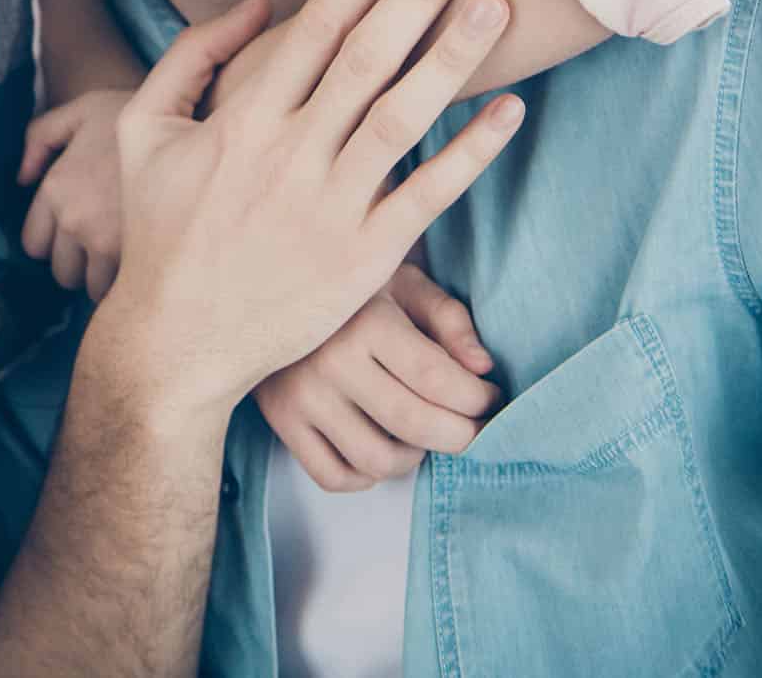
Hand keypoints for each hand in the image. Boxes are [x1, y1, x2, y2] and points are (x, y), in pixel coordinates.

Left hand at [19, 88, 131, 299]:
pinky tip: (148, 256)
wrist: (190, 115)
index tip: (75, 235)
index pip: (35, 245)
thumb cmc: (135, 112)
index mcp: (56, 188)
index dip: (53, 243)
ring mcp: (105, 241)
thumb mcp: (81, 110)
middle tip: (103, 248)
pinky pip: (123, 288)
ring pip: (92, 287)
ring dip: (105, 277)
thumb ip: (40, 136)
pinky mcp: (139, 256)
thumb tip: (21, 179)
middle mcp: (74, 219)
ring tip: (127, 255)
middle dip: (79, 264)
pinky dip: (131, 279)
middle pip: (62, 272)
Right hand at [90, 0, 522, 422]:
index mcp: (243, 119)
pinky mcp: (364, 258)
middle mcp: (291, 153)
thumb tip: (258, 3)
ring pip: (405, 115)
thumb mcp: (145, 132)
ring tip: (501, 1)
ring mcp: (331, 205)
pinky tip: (510, 111)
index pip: (319, 26)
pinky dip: (471, 153)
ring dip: (456, 54)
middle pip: (370, 53)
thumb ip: (191, 59)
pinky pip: (428, 195)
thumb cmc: (162, 230)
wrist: (177, 341)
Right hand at [256, 260, 499, 491]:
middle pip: (414, 424)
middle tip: (474, 429)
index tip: (491, 398)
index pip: (438, 379)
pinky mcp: (281, 422)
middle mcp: (330, 361)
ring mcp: (301, 397)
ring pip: (377, 460)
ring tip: (423, 434)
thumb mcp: (403, 284)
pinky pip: (334, 477)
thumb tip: (483, 368)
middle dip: (461, 436)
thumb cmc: (351, 291)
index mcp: (367, 321)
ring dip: (415, 458)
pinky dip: (368, 476)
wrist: (270, 284)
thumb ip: (448, 319)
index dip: (478, 399)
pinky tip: (382, 448)